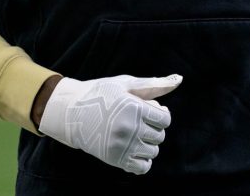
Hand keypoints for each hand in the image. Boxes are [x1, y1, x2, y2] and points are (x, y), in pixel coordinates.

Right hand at [38, 73, 181, 173]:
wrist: (71, 113)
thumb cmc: (100, 94)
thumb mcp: (125, 84)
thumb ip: (153, 85)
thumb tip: (179, 80)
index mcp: (134, 108)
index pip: (165, 119)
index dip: (160, 115)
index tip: (149, 111)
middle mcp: (130, 128)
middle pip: (160, 135)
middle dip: (154, 128)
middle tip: (139, 122)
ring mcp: (123, 146)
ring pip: (153, 151)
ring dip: (148, 144)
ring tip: (134, 134)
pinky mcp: (115, 159)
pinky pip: (142, 168)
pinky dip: (143, 161)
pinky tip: (134, 150)